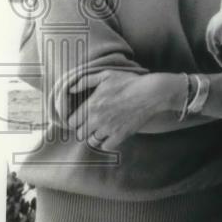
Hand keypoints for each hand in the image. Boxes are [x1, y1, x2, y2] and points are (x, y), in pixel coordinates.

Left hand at [66, 71, 183, 150]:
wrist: (151, 93)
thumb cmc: (128, 82)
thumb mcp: (106, 75)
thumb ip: (86, 81)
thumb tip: (71, 89)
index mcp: (91, 105)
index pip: (71, 122)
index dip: (75, 120)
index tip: (81, 117)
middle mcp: (97, 119)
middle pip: (80, 134)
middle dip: (83, 129)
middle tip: (91, 124)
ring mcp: (109, 129)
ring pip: (92, 142)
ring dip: (94, 136)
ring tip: (101, 129)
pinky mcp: (121, 135)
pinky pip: (106, 147)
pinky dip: (106, 143)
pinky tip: (110, 135)